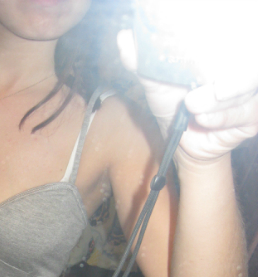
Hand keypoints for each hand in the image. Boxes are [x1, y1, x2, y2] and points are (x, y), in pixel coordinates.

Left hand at [117, 29, 257, 162]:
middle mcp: (239, 70)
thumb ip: (142, 62)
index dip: (226, 37)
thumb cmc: (174, 110)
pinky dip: (223, 117)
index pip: (233, 37)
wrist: (184, 146)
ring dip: (218, 101)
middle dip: (226, 77)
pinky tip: (204, 119)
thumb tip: (124, 39)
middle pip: (246, 63)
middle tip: (196, 93)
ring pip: (244, 90)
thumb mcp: (156, 84)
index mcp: (220, 55)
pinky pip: (244, 113)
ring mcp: (248, 92)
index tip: (204, 42)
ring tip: (194, 107)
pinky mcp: (252, 115)